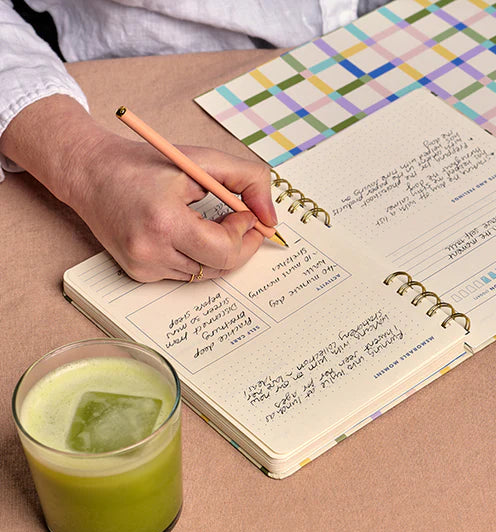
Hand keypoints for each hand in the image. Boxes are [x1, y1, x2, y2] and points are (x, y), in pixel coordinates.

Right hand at [0, 95, 276, 281]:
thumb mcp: (201, 159)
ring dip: (219, 251)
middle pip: (219, 267)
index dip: (246, 235)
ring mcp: (143, 267)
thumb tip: (271, 217)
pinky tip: (188, 233)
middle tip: (245, 223)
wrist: (90, 174)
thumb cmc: (145, 164)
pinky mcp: (139, 274)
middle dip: (241, 246)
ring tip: (212, 222)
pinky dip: (197, 256)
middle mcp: (150, 251)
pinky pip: (186, 273)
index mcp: (164, 221)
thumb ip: (247, 179)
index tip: (250, 215)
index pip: (225, 250)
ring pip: (205, 274)